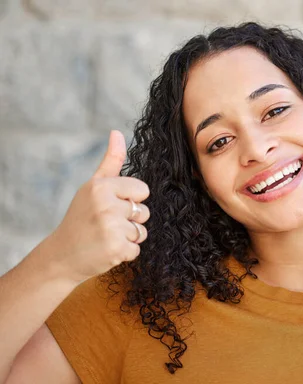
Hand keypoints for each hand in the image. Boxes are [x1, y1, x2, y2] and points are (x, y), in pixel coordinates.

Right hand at [43, 131, 149, 282]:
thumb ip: (111, 161)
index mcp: (101, 187)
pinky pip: (137, 249)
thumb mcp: (92, 186)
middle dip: (130, 220)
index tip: (112, 205)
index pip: (143, 190)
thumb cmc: (81, 217)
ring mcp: (111, 229)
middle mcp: (106, 206)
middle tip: (106, 224)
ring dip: (128, 237)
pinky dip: (124, 253)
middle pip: (144, 212)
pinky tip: (107, 250)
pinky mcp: (116, 250)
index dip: (131, 200)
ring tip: (106, 237)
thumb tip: (118, 132)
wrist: (61, 256)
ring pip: (142, 231)